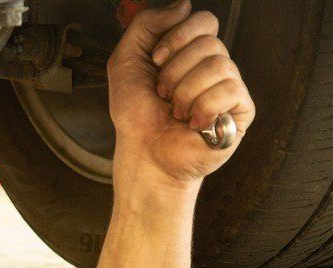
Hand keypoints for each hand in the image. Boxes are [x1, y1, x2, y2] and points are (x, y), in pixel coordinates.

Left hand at [107, 0, 255, 186]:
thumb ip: (146, 24)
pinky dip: (202, 108)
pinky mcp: (241, 111)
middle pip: (210, 42)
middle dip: (174, 71)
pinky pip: (230, 89)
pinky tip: (193, 123)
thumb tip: (183, 5)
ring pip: (218, 65)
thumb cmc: (135, 115)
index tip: (155, 60)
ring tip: (175, 112)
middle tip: (162, 94)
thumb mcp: (125, 61)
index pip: (204, 20)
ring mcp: (229, 87)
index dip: (177, 37)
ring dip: (184, 92)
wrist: (142, 153)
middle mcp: (213, 66)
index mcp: (190, 53)